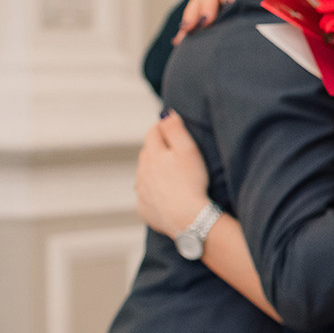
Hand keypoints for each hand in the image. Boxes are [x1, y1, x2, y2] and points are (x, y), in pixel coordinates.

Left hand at [134, 112, 211, 236]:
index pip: (153, 132)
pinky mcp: (145, 209)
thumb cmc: (191, 183)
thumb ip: (175, 129)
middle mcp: (142, 171)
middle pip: (147, 153)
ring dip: (156, 172)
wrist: (188, 218)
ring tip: (173, 176)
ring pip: (146, 175)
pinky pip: (148, 197)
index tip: (172, 128)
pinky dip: (155, 193)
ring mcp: (142, 191)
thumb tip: (165, 113)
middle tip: (176, 152)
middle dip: (158, 149)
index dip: (163, 127)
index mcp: (152, 154)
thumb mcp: (188, 150)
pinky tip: (168, 197)